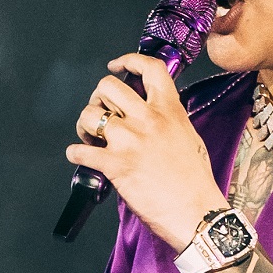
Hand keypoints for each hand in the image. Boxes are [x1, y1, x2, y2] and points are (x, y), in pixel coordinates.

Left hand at [67, 53, 229, 250]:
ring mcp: (129, 141)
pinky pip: (80, 152)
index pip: (150, 69)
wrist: (196, 212)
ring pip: (89, 115)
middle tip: (100, 112)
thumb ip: (168, 121)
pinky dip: (75, 153)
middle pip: (108, 87)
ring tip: (89, 137)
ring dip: (84, 125)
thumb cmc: (195, 180)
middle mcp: (148, 119)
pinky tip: (79, 156)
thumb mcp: (189, 137)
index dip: (129, 61)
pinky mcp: (115, 165)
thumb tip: (150, 116)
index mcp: (169, 110)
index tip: (116, 66)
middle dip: (98, 98)